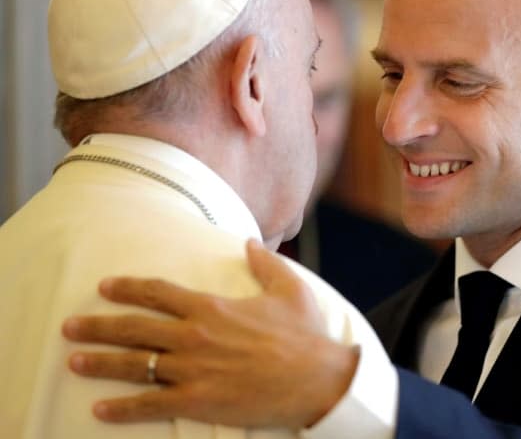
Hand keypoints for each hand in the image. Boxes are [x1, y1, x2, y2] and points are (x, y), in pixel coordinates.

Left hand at [61, 239, 359, 428]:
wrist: (318, 378)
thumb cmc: (305, 335)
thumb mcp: (290, 288)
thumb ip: (265, 263)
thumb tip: (249, 242)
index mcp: (213, 307)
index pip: (159, 292)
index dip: (129, 288)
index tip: (104, 287)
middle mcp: (195, 335)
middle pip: (135, 327)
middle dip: (98, 326)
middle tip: (70, 326)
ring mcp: (193, 369)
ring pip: (135, 364)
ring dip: (100, 362)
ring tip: (73, 361)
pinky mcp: (198, 401)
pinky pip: (151, 405)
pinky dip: (123, 409)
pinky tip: (100, 410)